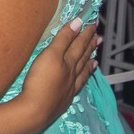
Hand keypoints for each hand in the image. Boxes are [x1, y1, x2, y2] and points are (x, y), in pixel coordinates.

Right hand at [16, 18, 98, 133]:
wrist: (35, 110)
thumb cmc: (40, 81)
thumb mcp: (50, 55)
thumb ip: (64, 39)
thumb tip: (78, 23)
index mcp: (68, 61)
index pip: (78, 43)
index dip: (85, 32)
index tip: (92, 23)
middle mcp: (72, 73)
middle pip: (82, 56)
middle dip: (90, 44)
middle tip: (98, 36)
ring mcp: (70, 86)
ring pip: (83, 70)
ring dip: (89, 60)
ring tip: (96, 54)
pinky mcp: (65, 98)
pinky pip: (79, 84)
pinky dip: (84, 77)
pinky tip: (85, 76)